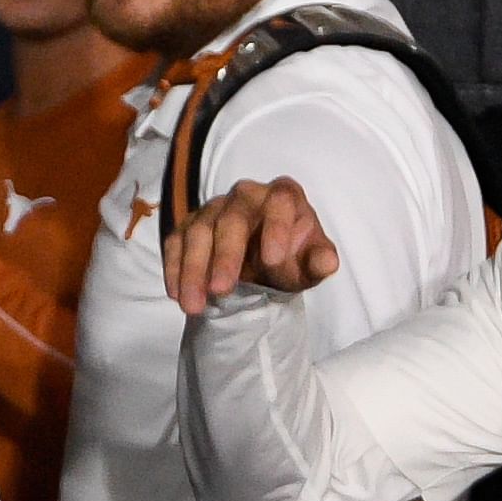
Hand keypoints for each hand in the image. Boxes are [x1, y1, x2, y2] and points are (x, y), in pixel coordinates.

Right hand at [163, 176, 340, 316]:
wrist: (265, 265)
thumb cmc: (292, 258)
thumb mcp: (310, 265)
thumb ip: (319, 262)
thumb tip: (326, 263)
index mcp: (283, 196)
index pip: (280, 200)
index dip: (276, 227)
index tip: (272, 260)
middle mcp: (247, 195)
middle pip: (232, 217)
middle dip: (225, 255)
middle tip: (221, 290)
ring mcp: (215, 208)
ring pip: (199, 231)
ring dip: (193, 270)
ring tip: (193, 305)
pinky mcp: (190, 225)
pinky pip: (177, 242)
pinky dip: (174, 269)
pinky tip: (177, 294)